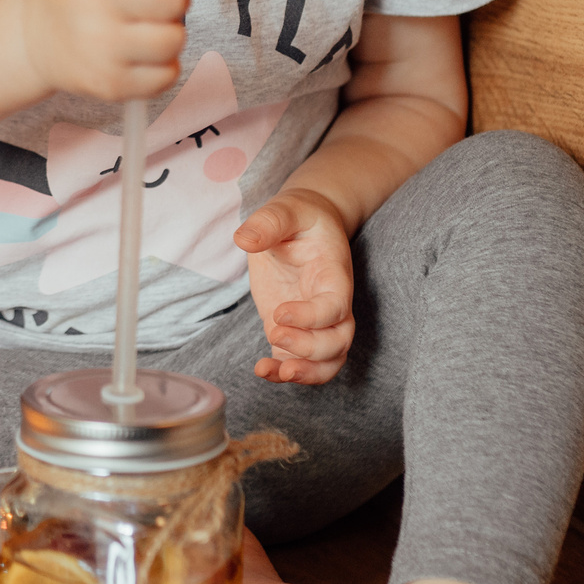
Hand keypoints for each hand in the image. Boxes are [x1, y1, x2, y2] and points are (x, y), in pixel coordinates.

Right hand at [20, 0, 220, 101]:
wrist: (35, 34)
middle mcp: (92, 0)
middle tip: (156, 0)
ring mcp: (99, 46)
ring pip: (175, 39)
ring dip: (171, 32)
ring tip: (148, 28)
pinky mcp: (109, 83)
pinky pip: (168, 75)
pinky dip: (164, 65)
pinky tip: (142, 54)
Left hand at [236, 188, 356, 382]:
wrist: (304, 225)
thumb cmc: (298, 217)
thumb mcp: (285, 209)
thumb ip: (268, 222)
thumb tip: (244, 239)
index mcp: (334, 275)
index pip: (335, 307)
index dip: (312, 317)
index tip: (279, 312)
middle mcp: (331, 303)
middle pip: (339, 341)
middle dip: (310, 349)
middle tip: (275, 333)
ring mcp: (315, 322)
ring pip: (328, 361)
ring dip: (305, 373)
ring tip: (271, 371)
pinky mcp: (296, 331)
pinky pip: (301, 362)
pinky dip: (284, 373)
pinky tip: (262, 370)